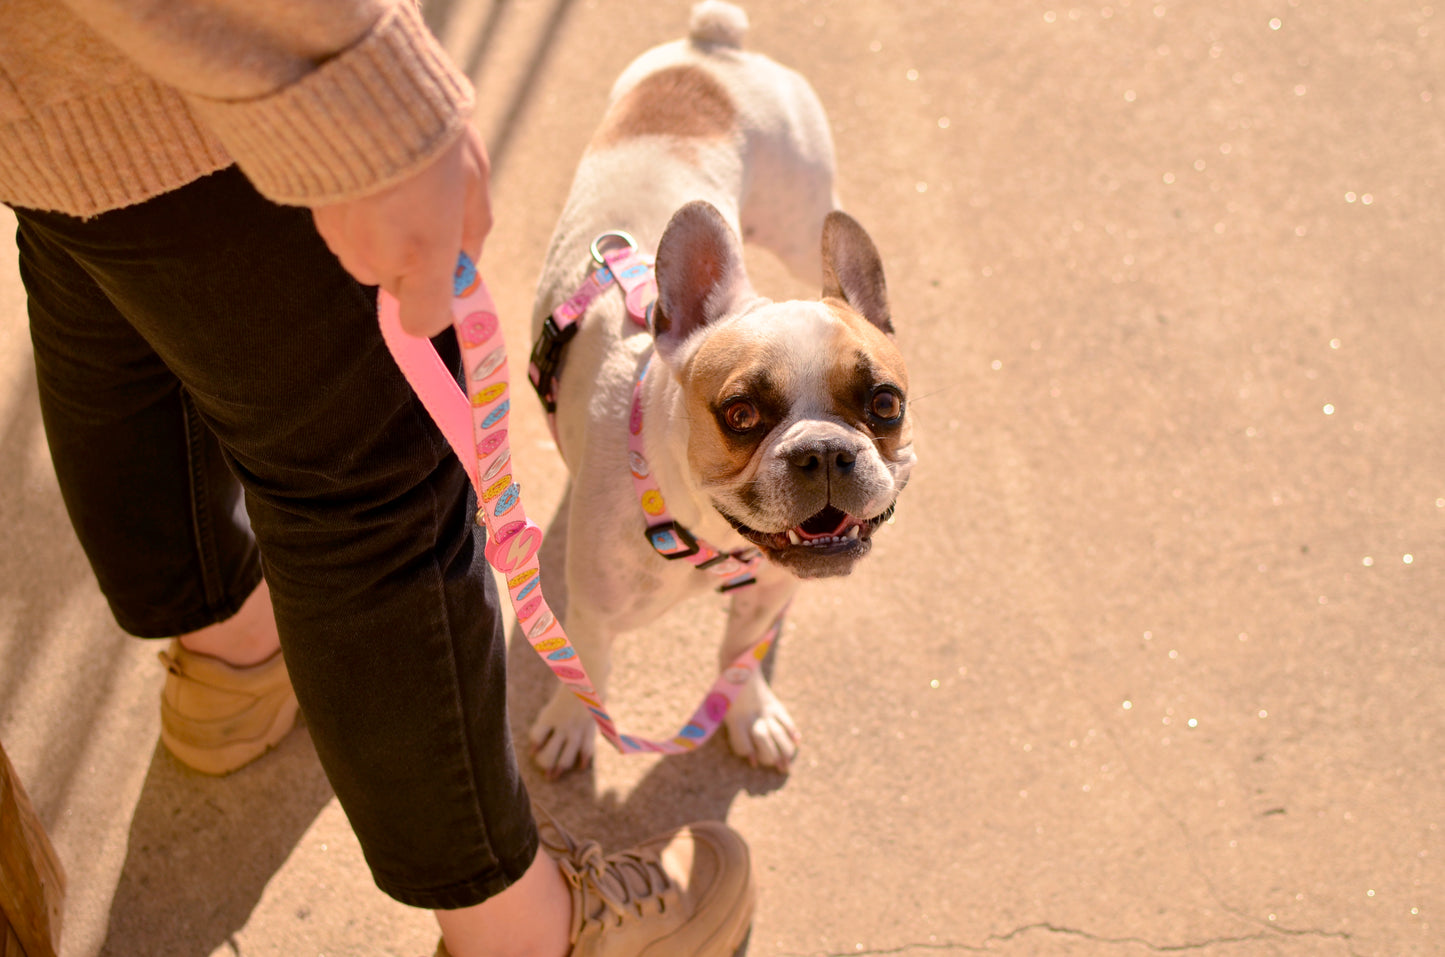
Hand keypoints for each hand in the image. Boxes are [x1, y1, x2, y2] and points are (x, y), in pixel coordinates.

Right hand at [313, 123, 491, 336]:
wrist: (356, 92)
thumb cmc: (426, 133)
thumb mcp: (473, 178)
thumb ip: (474, 230)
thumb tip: (468, 259)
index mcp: (425, 256)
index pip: (424, 321)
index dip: (437, 304)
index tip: (449, 276)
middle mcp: (380, 258)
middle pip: (399, 287)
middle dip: (414, 261)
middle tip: (425, 213)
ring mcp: (344, 242)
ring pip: (370, 262)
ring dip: (384, 240)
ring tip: (394, 190)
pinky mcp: (319, 221)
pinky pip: (347, 238)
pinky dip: (359, 220)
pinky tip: (369, 183)